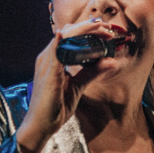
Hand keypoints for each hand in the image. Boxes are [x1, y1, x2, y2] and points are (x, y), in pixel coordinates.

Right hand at [15, 17, 116, 152]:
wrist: (42, 125)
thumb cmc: (56, 106)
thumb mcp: (78, 85)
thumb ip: (92, 72)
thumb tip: (111, 61)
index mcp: (54, 58)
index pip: (70, 36)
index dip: (87, 29)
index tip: (105, 29)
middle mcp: (47, 57)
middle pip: (68, 34)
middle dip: (88, 27)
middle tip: (106, 27)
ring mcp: (46, 65)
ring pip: (63, 39)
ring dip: (82, 31)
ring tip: (99, 28)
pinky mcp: (47, 75)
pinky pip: (52, 56)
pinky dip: (59, 43)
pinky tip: (64, 35)